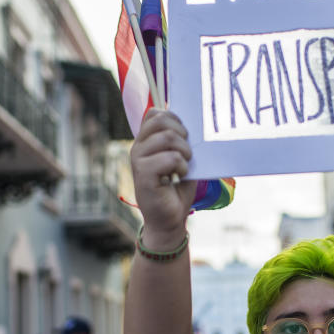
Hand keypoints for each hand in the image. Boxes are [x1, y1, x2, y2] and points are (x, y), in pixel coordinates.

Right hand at [129, 110, 197, 249]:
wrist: (169, 220)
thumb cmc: (176, 190)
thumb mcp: (181, 160)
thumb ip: (181, 141)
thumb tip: (195, 124)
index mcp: (145, 141)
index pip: (154, 113)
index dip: (174, 119)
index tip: (184, 137)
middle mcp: (138, 147)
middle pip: (160, 120)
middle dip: (182, 133)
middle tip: (187, 152)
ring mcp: (138, 160)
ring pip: (167, 137)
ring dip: (184, 151)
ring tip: (184, 166)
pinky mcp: (143, 175)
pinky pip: (170, 158)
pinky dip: (182, 166)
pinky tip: (179, 176)